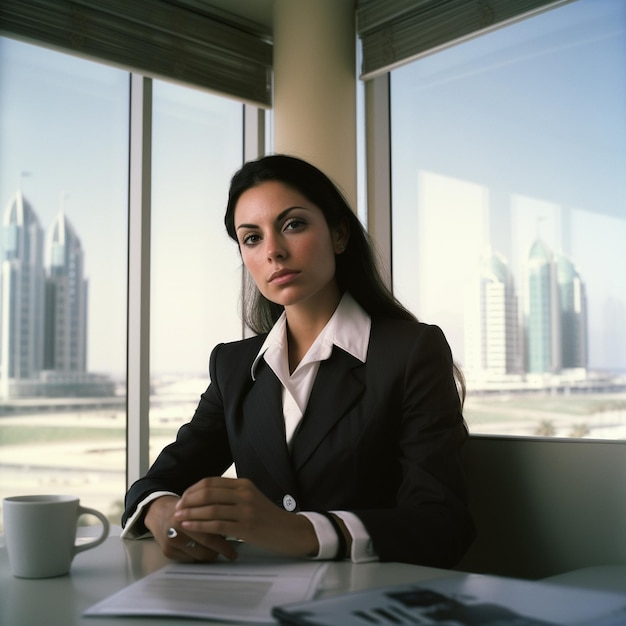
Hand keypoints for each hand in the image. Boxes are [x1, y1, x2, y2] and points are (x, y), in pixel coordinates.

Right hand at [144, 495, 237, 562]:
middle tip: (231, 553)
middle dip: (221, 549)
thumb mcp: (198, 503)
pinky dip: (199, 556)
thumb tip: (234, 522)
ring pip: (199, 554)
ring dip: (211, 553)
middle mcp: (177, 527)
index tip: (236, 543)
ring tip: (218, 550)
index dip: (225, 537)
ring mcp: (170, 541)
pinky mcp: (167, 552)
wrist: (158, 511)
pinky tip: (204, 551)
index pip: (211, 528)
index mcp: (186, 513)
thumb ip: (213, 511)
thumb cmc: (184, 507)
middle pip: (205, 543)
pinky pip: (189, 560)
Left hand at [174, 476, 318, 557]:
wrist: (289, 531)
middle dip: (188, 500)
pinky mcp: (246, 526)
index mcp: (243, 484)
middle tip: (177, 508)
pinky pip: (217, 525)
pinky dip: (199, 525)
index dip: (193, 489)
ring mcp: (246, 509)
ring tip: (178, 518)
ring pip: (210, 509)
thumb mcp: (250, 499)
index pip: (211, 482)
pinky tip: (189, 527)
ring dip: (190, 513)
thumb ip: (231, 496)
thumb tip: (204, 498)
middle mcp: (244, 493)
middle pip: (208, 492)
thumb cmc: (267, 517)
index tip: (182, 498)